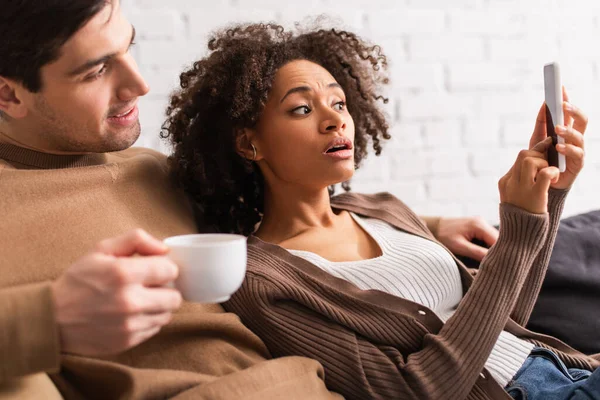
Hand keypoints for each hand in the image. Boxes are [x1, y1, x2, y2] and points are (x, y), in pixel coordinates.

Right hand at [51, 229, 181, 355]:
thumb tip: (164, 249)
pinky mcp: (128, 341)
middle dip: (166, 289)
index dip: (164, 268)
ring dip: (159, 306)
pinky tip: (132, 314)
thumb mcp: (101, 249)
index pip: (170, 270)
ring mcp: (129, 325)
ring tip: (141, 300)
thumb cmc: (79, 280)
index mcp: (123, 274)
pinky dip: (148, 320)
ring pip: (167, 315)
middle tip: (150, 286)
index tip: (154, 269)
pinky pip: (155, 329)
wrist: (52, 319)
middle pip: (175, 297)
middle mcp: (129, 301)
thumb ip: (136, 240)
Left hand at [436, 217, 498, 261]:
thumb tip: (495, 261)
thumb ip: (478, 253)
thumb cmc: (443, 236)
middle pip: (499, 241)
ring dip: (493, 252)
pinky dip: (487, 249)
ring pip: (494, 241)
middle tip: (497, 267)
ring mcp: (481, 224)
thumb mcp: (460, 247)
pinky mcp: (478, 228)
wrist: (432, 227)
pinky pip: (488, 240)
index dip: (502, 254)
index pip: (499, 241)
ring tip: (491, 263)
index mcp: (480, 225)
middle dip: (499, 253)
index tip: (502, 266)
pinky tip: (484, 257)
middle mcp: (483, 222)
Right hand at [499, 137, 559, 213]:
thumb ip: (520, 180)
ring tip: (549, 176)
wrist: (517, 238)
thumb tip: (532, 163)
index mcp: (504, 182)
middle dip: (539, 155)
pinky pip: (545, 173)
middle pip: (524, 154)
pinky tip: (553, 180)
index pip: (519, 158)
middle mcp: (510, 183)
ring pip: (531, 160)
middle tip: (547, 166)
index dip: (535, 151)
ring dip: (545, 163)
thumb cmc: (520, 217)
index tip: (546, 148)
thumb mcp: (514, 196)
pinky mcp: (535, 195)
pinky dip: (552, 172)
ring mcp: (521, 189)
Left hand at [528, 87, 586, 189]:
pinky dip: (567, 148)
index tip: (561, 88)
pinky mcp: (577, 164)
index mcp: (567, 130)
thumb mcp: (537, 139)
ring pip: (580, 136)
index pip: (570, 112)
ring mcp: (578, 150)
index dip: (567, 99)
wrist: (541, 182)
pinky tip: (558, 146)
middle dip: (574, 111)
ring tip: (557, 128)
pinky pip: (577, 154)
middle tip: (563, 105)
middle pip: (582, 120)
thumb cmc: (542, 159)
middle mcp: (575, 139)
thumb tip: (543, 105)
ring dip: (568, 130)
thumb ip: (541, 124)